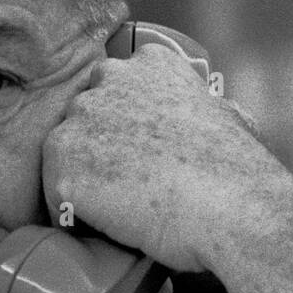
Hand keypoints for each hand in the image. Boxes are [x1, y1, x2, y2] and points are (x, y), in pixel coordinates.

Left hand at [41, 44, 292, 274]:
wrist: (229, 208)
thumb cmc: (237, 172)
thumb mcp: (229, 116)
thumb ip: (205, 106)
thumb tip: (216, 115)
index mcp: (150, 64)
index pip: (115, 83)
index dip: (120, 119)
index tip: (132, 145)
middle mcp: (108, 82)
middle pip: (82, 115)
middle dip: (95, 147)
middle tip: (122, 182)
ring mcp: (81, 123)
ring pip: (63, 154)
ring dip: (80, 179)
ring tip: (113, 208)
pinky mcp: (64, 168)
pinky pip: (54, 195)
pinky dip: (70, 214)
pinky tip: (97, 228)